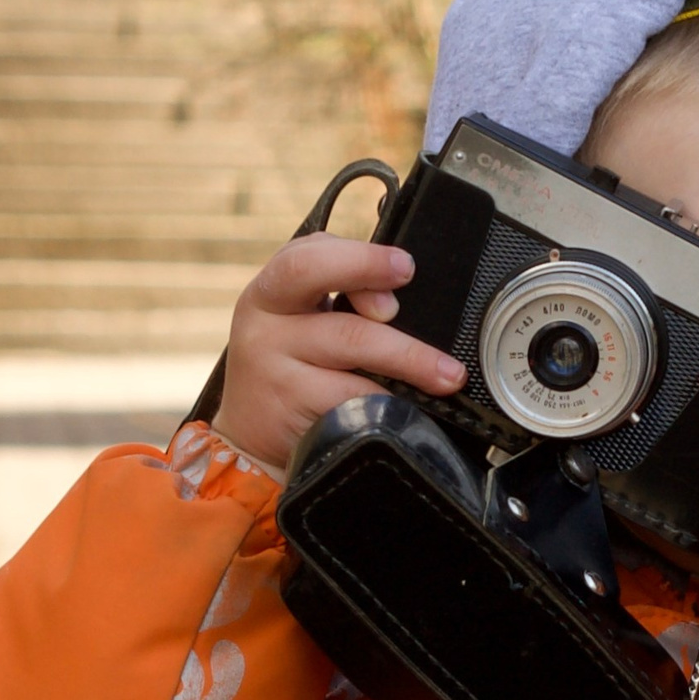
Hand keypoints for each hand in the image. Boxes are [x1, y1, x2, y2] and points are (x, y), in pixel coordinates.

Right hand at [212, 235, 463, 475]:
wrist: (250, 446)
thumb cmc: (292, 376)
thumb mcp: (303, 327)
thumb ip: (340, 298)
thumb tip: (397, 298)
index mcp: (271, 291)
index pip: (306, 253)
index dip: (356, 254)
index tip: (403, 265)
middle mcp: (262, 318)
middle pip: (311, 274)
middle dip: (368, 269)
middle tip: (410, 277)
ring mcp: (269, 360)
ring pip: (350, 340)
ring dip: (409, 354)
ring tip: (448, 374)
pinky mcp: (288, 402)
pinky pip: (352, 394)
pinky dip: (389, 400)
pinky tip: (412, 408)